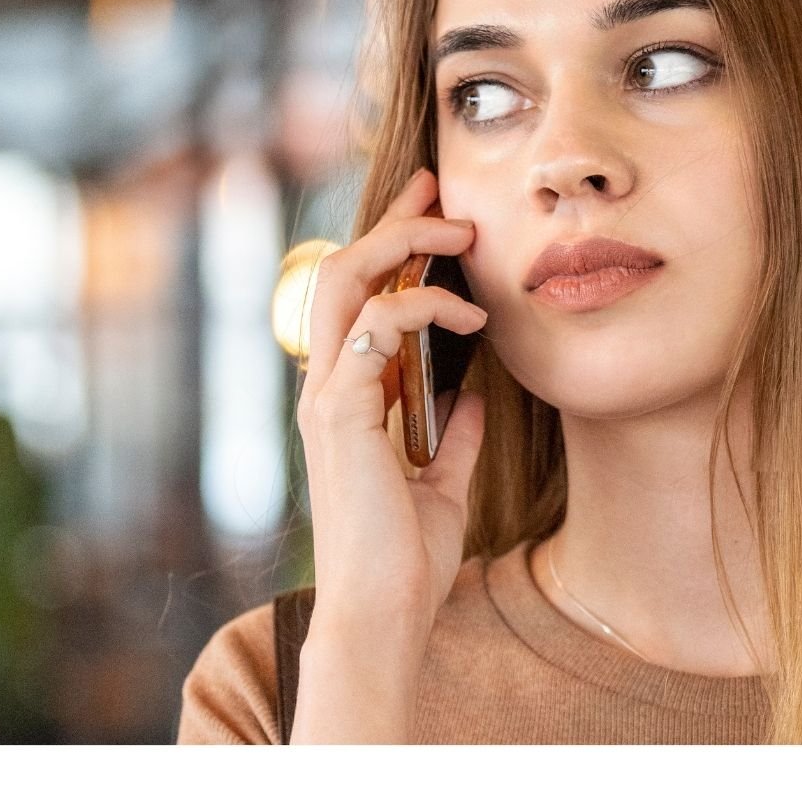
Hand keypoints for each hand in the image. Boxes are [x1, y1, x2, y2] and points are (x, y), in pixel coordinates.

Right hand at [294, 166, 489, 639]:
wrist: (385, 612)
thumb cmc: (405, 558)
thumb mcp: (443, 481)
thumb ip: (454, 435)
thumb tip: (476, 396)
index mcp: (343, 397)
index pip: (355, 297)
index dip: (389, 242)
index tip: (432, 204)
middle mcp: (325, 388)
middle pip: (340, 270)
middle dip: (392, 219)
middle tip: (441, 189)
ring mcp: (327, 398)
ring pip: (345, 283)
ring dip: (404, 245)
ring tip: (461, 235)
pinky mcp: (342, 415)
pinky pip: (374, 331)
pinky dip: (423, 308)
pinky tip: (469, 318)